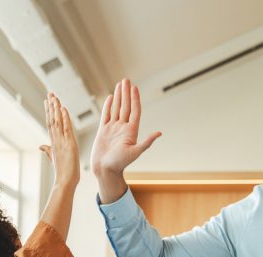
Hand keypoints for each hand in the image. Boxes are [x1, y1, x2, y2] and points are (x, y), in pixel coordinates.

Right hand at [40, 93, 79, 188]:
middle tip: (50, 93)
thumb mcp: (54, 159)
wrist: (65, 182)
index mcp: (54, 142)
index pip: (51, 123)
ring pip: (57, 122)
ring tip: (54, 96)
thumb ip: (48, 151)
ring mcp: (62, 142)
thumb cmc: (62, 172)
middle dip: (51, 106)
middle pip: (52, 119)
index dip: (49, 111)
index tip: (47, 101)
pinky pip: (66, 129)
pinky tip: (63, 109)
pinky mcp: (69, 145)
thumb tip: (40, 146)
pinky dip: (65, 118)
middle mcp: (56, 140)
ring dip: (56, 108)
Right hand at [90, 79, 160, 202]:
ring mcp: (113, 128)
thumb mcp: (135, 152)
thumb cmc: (119, 164)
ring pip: (116, 108)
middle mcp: (123, 128)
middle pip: (125, 106)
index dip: (135, 99)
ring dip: (119, 96)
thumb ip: (146, 142)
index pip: (134, 111)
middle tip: (126, 80)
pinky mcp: (103, 131)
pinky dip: (108, 106)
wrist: (105, 170)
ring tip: (119, 85)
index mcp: (131, 131)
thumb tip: (159, 133)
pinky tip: (111, 98)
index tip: (135, 87)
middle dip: (126, 93)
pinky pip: (106, 115)